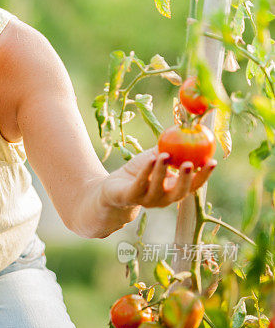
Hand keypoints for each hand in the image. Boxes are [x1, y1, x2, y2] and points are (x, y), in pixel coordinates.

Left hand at [99, 146, 216, 210]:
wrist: (116, 185)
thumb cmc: (143, 170)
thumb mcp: (159, 156)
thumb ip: (174, 147)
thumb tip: (189, 126)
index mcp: (175, 190)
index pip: (194, 185)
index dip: (204, 175)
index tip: (212, 161)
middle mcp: (164, 199)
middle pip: (179, 192)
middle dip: (186, 179)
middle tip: (190, 163)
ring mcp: (147, 200)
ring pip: (157, 188)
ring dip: (162, 171)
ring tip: (165, 155)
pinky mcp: (130, 197)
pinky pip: (140, 184)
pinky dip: (146, 171)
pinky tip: (151, 159)